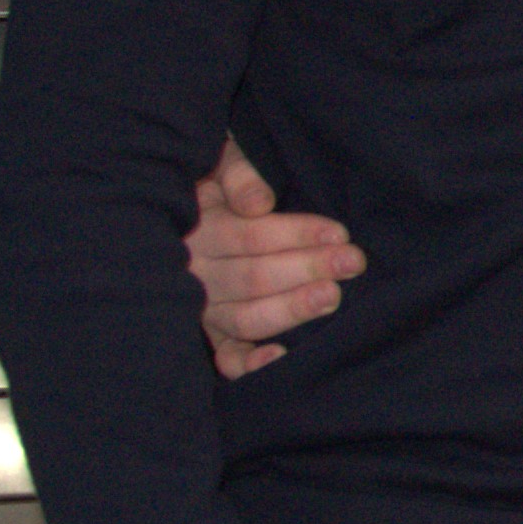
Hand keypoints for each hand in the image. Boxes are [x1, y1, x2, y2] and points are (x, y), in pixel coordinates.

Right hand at [188, 138, 361, 378]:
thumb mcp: (219, 160)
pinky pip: (223, 357)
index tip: (340, 232)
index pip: (250, 236)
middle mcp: (194, 273)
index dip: (297, 235)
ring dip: (290, 309)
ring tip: (332, 297)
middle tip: (352, 263)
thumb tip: (257, 202)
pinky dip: (248, 363)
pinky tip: (279, 356)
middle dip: (308, 269)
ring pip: (243, 317)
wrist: (170, 206)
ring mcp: (199, 307)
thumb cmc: (215, 181)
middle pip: (252, 278)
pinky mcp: (207, 334)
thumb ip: (238, 173)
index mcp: (198, 228)